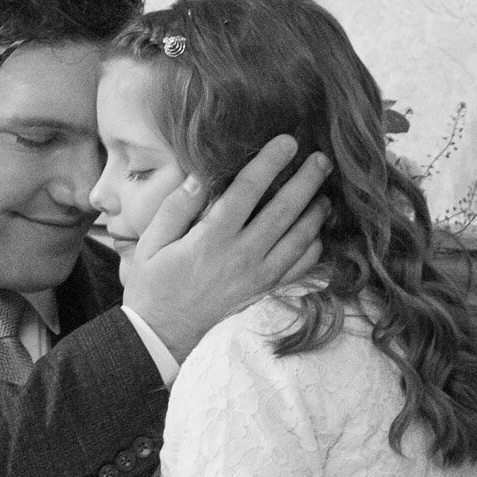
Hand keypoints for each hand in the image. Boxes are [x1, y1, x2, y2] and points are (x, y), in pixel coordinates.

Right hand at [122, 136, 330, 362]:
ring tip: (325, 193)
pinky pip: (298, 269)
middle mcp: (240, 256)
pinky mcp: (263, 291)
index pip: (248, 191)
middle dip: (306, 181)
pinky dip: (313, 249)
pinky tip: (316, 234)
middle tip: (322, 159)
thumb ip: (176, 208)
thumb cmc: (153, 284)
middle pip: (284, 211)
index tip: (288, 142)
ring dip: (316, 213)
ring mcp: (256, 276)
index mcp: (211, 238)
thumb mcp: (151, 243)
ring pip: (299, 240)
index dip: (270, 162)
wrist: (162, 334)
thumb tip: (200, 177)